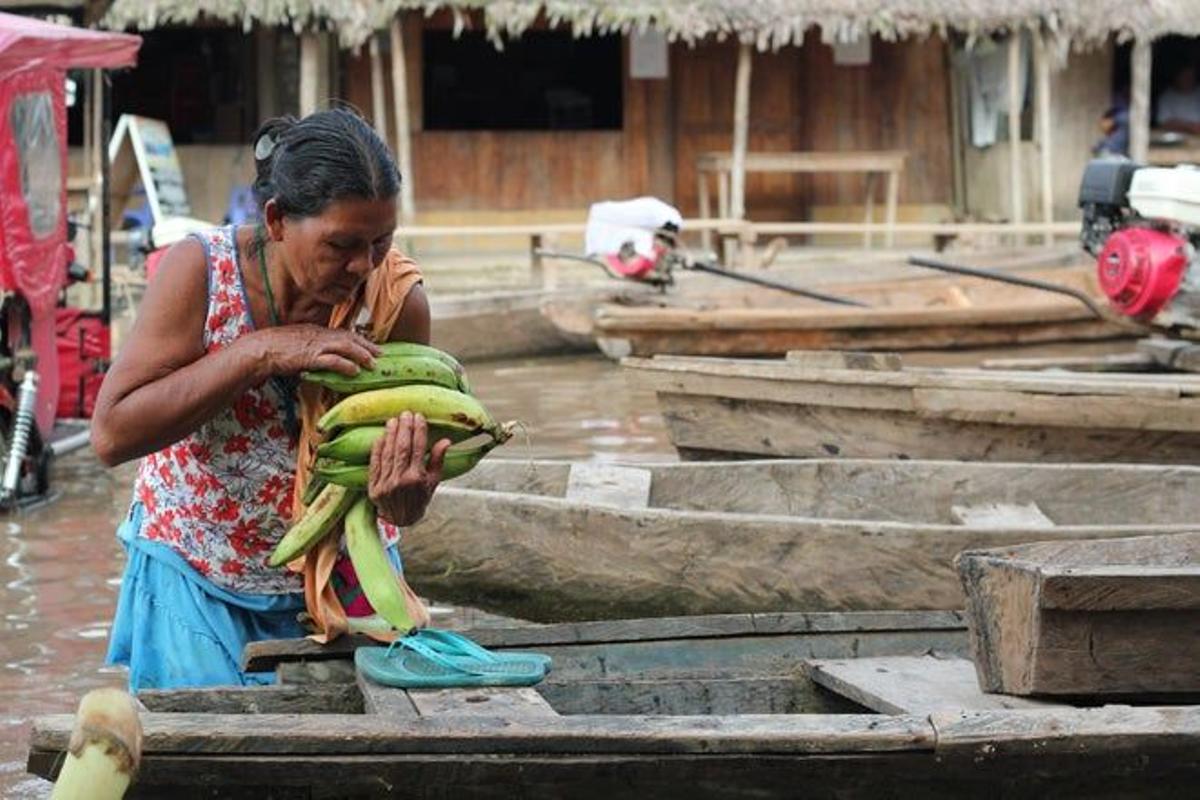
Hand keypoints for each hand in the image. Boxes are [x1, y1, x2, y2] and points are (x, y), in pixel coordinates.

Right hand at [242, 324, 380, 377]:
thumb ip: (312, 346)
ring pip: (345, 347)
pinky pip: (332, 361)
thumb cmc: (276, 347)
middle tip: (382, 353)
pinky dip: (346, 365)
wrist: (260, 349)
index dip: (359, 339)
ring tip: (374, 363)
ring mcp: (316, 345)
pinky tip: (355, 371)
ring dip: (362, 354)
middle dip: (367, 345)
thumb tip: (322, 355)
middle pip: (349, 337)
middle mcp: (320, 335)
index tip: (371, 344)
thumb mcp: (298, 342)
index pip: (343, 333)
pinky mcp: (310, 357)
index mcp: (317, 330)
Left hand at [368, 412, 451, 526]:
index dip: (419, 431)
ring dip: (391, 435)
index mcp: (417, 479)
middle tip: (406, 413)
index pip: (418, 449)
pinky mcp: (373, 487)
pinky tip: (381, 436)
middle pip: (402, 448)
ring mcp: (386, 484)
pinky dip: (377, 449)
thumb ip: (438, 460)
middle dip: (404, 429)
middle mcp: (401, 480)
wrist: (401, 519)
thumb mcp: (433, 481)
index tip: (419, 417)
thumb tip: (445, 441)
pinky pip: (375, 464)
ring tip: (393, 420)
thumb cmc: (420, 498)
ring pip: (388, 454)